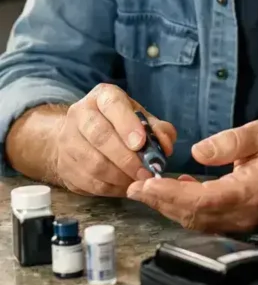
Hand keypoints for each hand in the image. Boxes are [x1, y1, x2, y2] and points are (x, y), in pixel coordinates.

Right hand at [50, 85, 176, 196]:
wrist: (77, 134)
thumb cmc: (116, 124)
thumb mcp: (138, 117)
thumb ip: (156, 128)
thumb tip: (166, 145)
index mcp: (102, 96)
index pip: (113, 105)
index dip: (128, 125)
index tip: (141, 143)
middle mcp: (80, 114)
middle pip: (100, 136)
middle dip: (126, 158)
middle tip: (146, 172)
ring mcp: (68, 140)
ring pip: (94, 163)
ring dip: (120, 176)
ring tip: (138, 182)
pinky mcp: (64, 165)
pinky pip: (88, 181)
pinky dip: (110, 188)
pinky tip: (125, 187)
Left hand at [127, 120, 257, 232]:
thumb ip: (230, 141)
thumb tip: (197, 152)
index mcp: (247, 192)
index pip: (201, 199)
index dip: (170, 194)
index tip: (146, 184)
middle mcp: (241, 214)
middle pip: (193, 216)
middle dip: (161, 202)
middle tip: (134, 187)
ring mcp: (239, 222)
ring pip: (196, 221)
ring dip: (168, 207)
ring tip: (145, 190)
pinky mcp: (236, 222)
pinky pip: (204, 220)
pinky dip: (183, 209)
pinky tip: (172, 192)